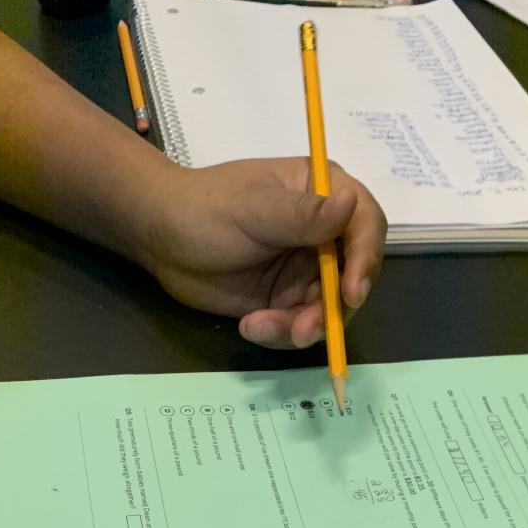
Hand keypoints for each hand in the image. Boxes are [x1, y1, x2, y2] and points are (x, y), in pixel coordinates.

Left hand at [141, 157, 386, 349]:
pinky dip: (280, 333)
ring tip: (264, 327)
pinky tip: (251, 326)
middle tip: (304, 329)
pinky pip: (299, 326)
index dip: (365, 260)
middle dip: (332, 308)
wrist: (161, 237)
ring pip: (328, 309)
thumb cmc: (205, 208)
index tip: (351, 292)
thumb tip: (351, 203)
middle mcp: (324, 234)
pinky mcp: (287, 301)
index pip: (366, 225)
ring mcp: (307, 271)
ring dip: (304, 327)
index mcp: (324, 193)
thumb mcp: (253, 208)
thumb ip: (302, 214)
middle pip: (354, 277)